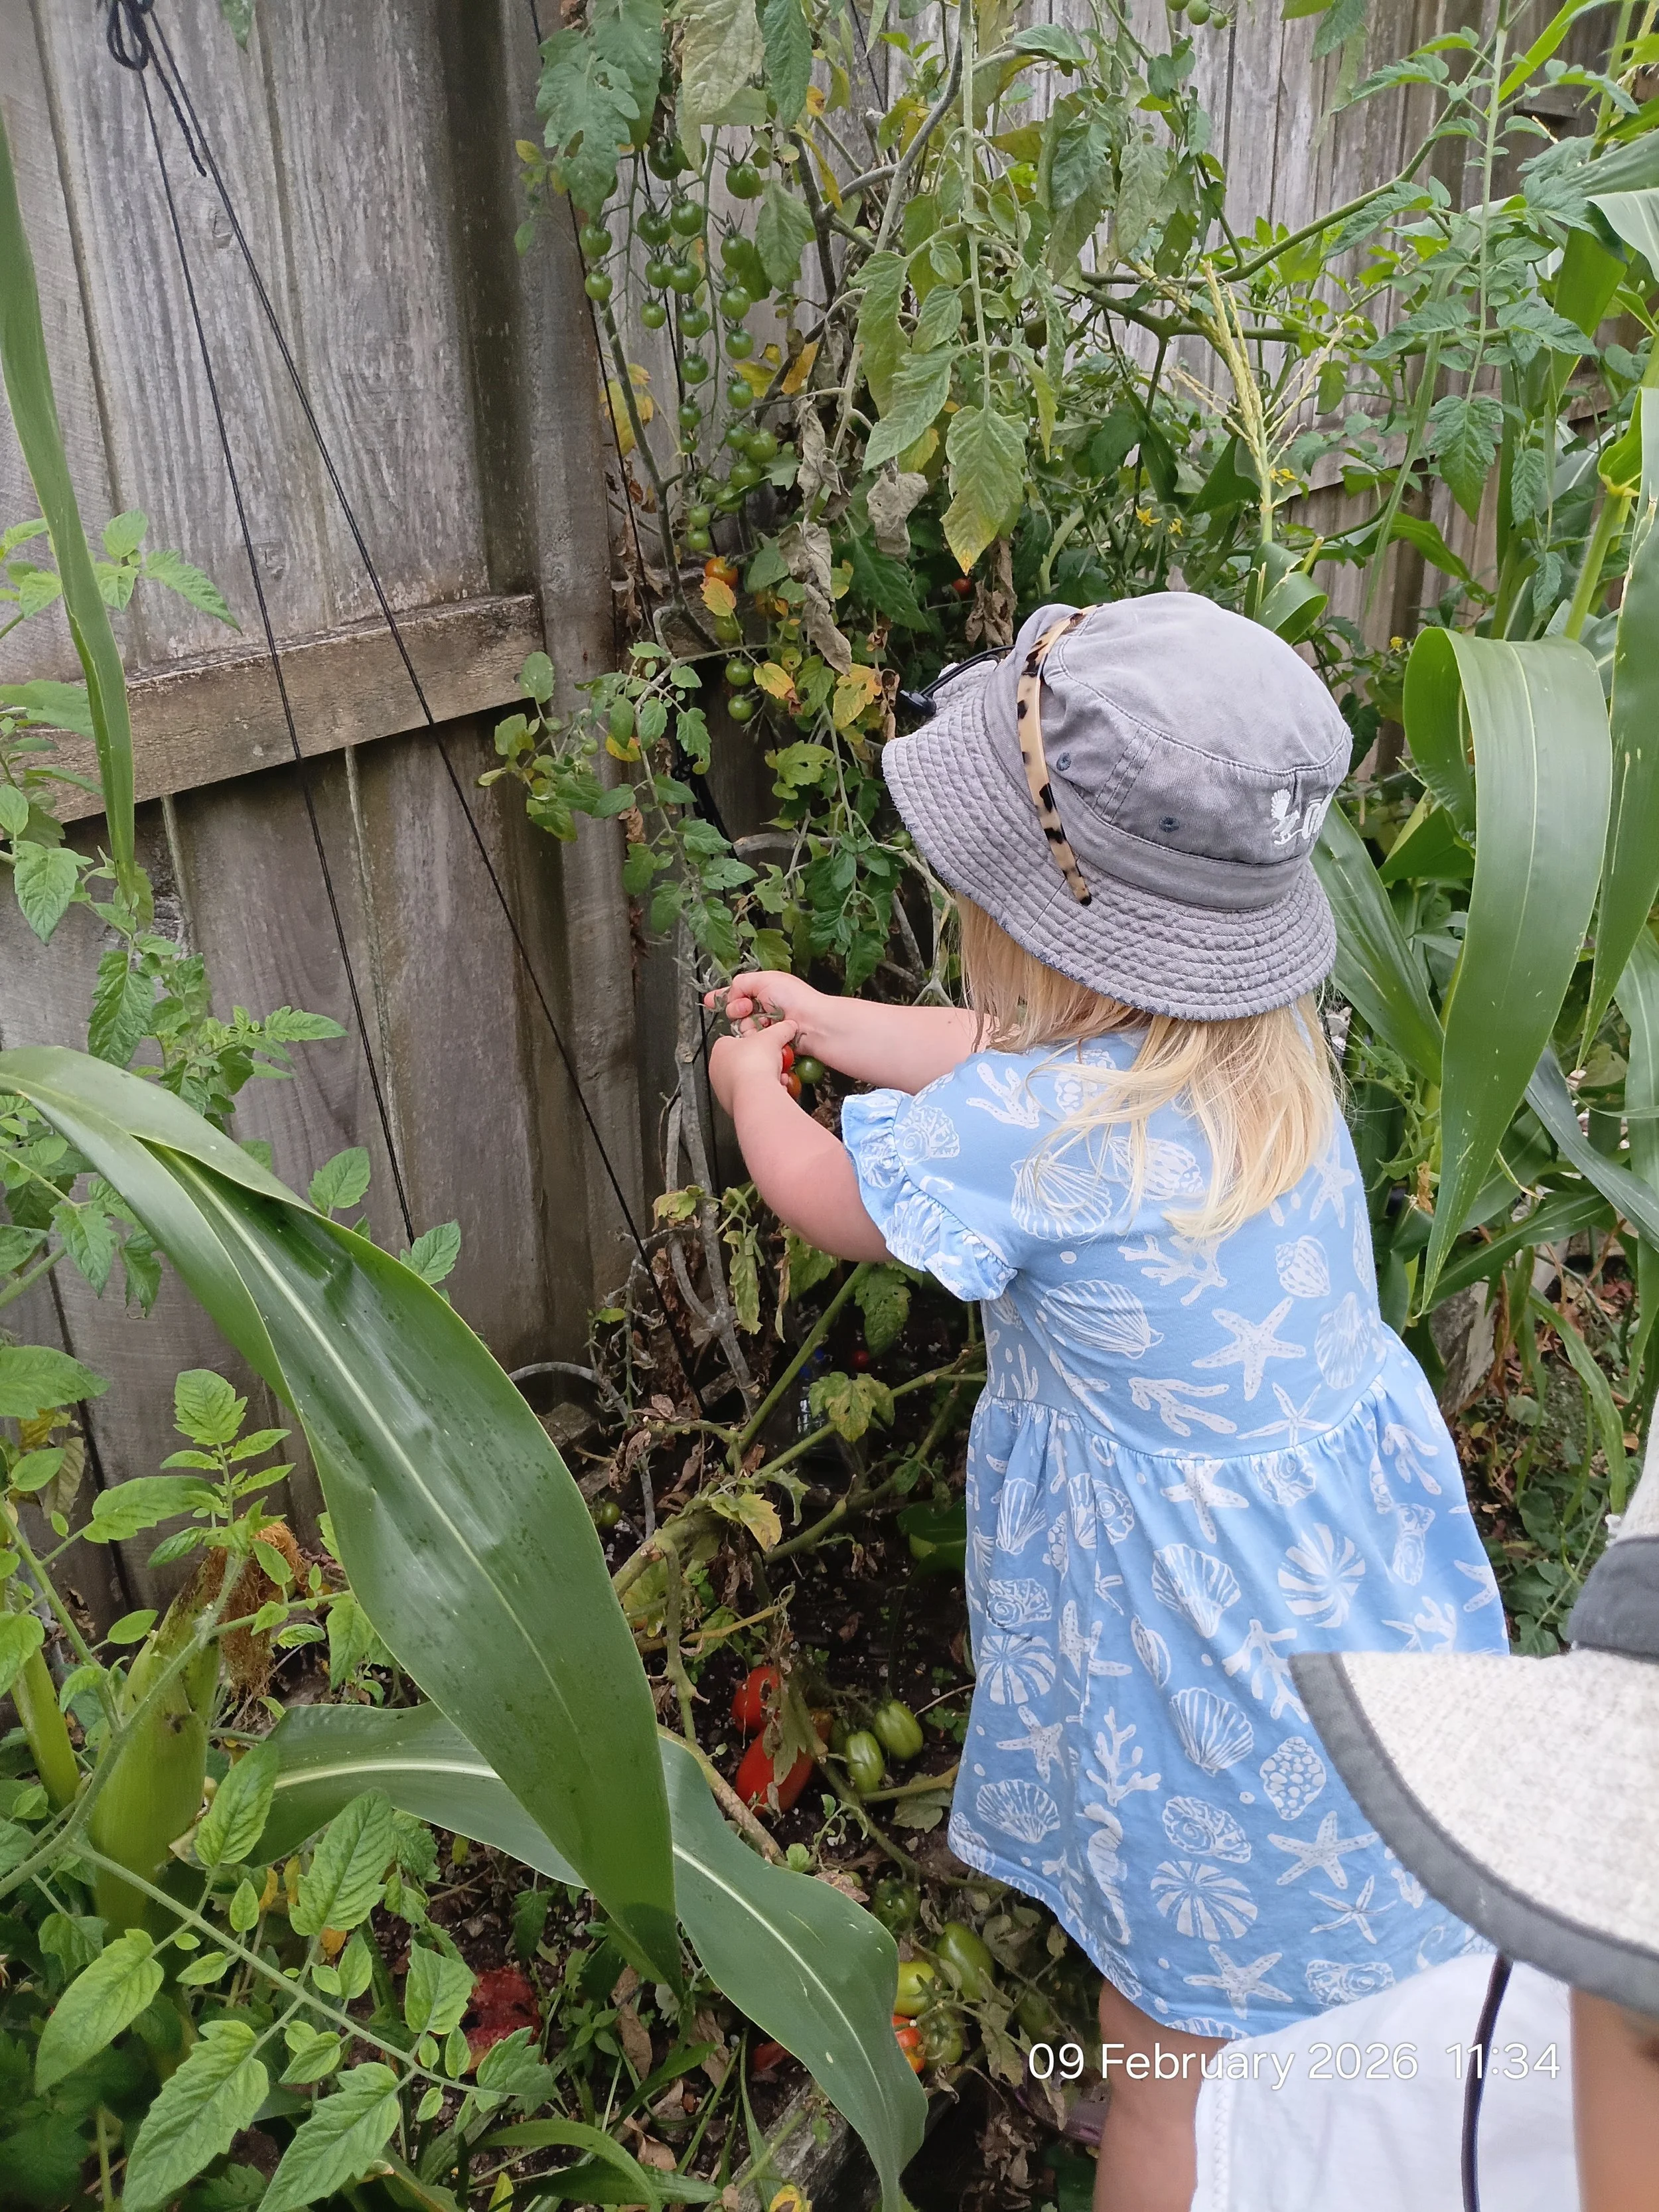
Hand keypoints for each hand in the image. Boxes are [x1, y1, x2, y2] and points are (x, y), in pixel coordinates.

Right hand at [706, 970, 822, 1043]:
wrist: (812, 1024)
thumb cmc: (795, 999)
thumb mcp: (764, 979)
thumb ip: (741, 983)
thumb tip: (730, 994)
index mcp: (764, 988)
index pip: (738, 991)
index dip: (723, 996)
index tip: (709, 1001)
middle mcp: (764, 1006)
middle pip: (736, 1010)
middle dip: (736, 1008)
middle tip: (745, 1008)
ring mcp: (766, 1024)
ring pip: (742, 1026)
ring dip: (747, 1023)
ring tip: (760, 1022)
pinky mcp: (769, 1040)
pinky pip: (751, 1039)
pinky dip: (755, 1036)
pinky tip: (764, 1032)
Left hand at [709, 1020, 799, 1114]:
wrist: (756, 1094)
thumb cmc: (753, 1064)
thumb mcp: (773, 1036)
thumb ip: (781, 1029)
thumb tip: (788, 1027)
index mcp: (720, 1048)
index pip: (737, 1040)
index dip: (756, 1041)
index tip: (769, 1043)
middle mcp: (718, 1070)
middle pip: (746, 1061)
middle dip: (764, 1062)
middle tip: (776, 1060)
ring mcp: (724, 1089)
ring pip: (750, 1079)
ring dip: (767, 1077)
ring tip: (778, 1076)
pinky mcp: (734, 1104)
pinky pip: (752, 1095)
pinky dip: (765, 1092)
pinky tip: (775, 1089)